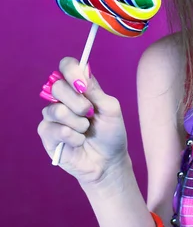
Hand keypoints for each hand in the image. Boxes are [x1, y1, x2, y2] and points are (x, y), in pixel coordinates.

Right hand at [38, 57, 128, 185]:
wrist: (109, 161)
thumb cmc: (111, 132)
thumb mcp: (110, 109)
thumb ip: (95, 91)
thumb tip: (82, 74)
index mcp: (79, 86)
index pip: (67, 65)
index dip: (71, 71)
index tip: (82, 85)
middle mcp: (63, 97)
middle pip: (57, 86)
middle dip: (78, 102)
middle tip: (90, 113)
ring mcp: (53, 115)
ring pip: (56, 109)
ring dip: (78, 122)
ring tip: (86, 130)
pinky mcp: (47, 134)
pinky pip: (55, 129)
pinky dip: (73, 136)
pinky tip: (79, 142)